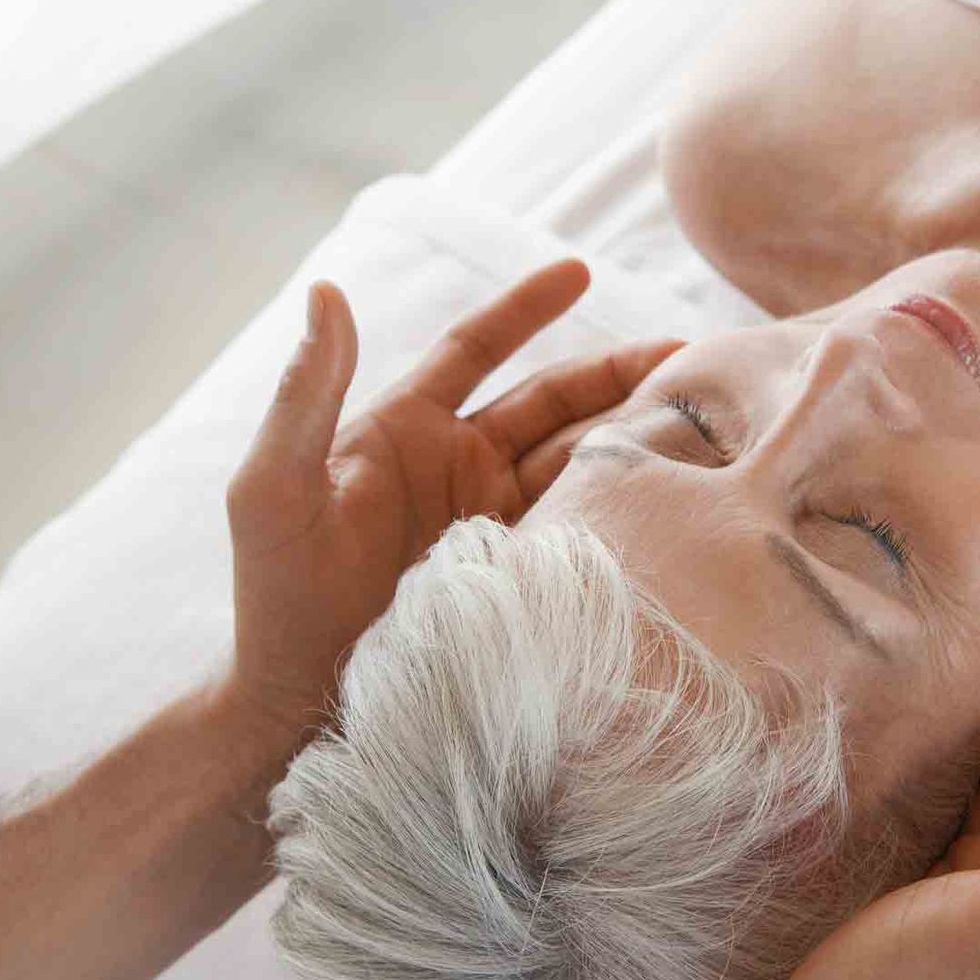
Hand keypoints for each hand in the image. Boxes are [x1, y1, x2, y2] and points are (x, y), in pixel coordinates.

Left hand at [223, 260, 677, 735]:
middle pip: (553, 402)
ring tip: (705, 418)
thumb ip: (304, 394)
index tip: (579, 269)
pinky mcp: (521, 576)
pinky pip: (585, 527)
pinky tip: (675, 495)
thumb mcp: (275, 490)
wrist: (304, 709)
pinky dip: (629, 506)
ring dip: (635, 436)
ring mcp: (494, 523)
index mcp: (404, 429)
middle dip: (618, 372)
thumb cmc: (276, 598)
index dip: (527, 306)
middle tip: (691, 356)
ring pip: (580, 460)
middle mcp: (458, 467)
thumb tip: (326, 291)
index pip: (478, 348)